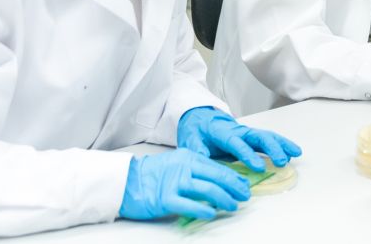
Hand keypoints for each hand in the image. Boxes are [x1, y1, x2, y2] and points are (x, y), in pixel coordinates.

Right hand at [119, 149, 250, 220]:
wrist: (126, 180)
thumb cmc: (153, 175)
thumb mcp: (177, 165)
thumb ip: (196, 171)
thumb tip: (220, 181)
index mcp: (189, 157)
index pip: (217, 167)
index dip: (234, 177)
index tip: (244, 186)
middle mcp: (184, 167)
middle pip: (217, 177)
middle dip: (235, 187)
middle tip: (245, 196)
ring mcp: (175, 182)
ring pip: (208, 190)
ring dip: (224, 198)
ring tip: (233, 206)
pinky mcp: (165, 198)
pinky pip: (189, 205)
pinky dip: (204, 210)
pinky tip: (213, 214)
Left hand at [177, 107, 301, 171]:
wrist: (200, 118)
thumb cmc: (196, 131)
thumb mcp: (190, 140)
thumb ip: (197, 150)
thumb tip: (202, 160)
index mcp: (222, 132)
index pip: (237, 143)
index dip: (248, 154)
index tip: (258, 167)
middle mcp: (238, 130)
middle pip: (258, 136)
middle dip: (271, 148)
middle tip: (281, 161)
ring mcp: (247, 133)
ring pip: (267, 136)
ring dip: (281, 145)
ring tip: (295, 154)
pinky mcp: (252, 137)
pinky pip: (269, 139)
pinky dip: (282, 144)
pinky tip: (293, 152)